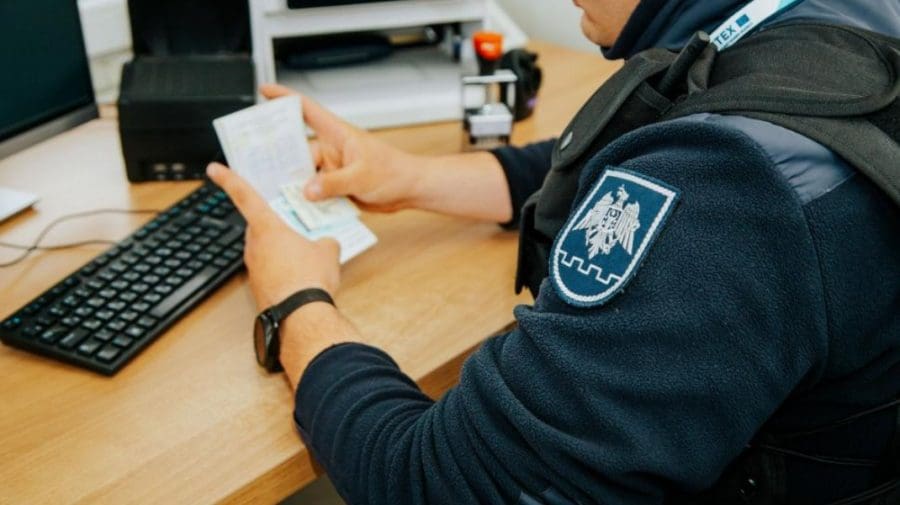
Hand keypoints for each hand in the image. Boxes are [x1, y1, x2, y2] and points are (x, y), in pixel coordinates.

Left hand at [206, 162, 340, 310]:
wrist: (301, 316)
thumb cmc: (309, 278)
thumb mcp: (328, 250)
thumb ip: (325, 240)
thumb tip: (326, 244)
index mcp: (267, 228)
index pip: (244, 195)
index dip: (229, 179)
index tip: (214, 170)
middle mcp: (254, 246)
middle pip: (258, 227)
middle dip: (274, 226)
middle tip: (293, 226)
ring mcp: (254, 269)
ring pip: (264, 251)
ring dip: (280, 251)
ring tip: (305, 258)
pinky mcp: (258, 287)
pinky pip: (270, 271)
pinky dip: (282, 271)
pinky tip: (301, 278)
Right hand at [261, 84, 422, 212]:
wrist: (409, 190)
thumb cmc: (394, 172)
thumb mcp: (361, 176)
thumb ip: (333, 183)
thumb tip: (308, 191)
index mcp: (336, 134)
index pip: (306, 109)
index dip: (285, 98)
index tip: (264, 91)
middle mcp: (330, 150)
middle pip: (296, 150)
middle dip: (278, 159)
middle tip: (257, 168)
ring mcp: (331, 169)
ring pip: (303, 177)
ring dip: (294, 187)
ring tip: (277, 195)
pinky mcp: (335, 187)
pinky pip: (315, 193)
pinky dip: (307, 202)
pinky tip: (299, 210)